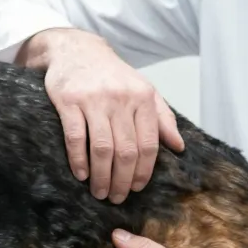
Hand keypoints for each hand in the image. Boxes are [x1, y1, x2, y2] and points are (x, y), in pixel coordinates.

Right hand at [19, 28, 184, 202]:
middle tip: (117, 197)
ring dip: (102, 177)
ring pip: (103, 148)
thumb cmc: (112, 75)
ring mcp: (94, 100)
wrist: (77, 49)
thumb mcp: (144, 90)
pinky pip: (76, 138)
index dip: (144, 171)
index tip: (137, 188)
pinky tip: (81, 174)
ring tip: (99, 192)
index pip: (149, 144)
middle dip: (122, 181)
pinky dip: (79, 160)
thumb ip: (162, 118)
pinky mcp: (68, 101)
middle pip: (126, 151)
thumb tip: (179, 147)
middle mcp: (121, 98)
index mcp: (143, 98)